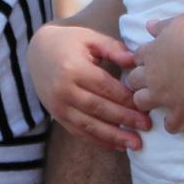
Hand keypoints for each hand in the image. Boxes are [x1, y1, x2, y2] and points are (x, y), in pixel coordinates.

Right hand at [28, 22, 147, 149]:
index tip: (146, 106)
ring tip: (135, 144)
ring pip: (89, 126)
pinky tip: (117, 145)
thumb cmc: (68, 43)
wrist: (37, 52)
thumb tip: (134, 61)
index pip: (105, 87)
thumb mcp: (90, 38)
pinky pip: (79, 132)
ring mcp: (58, 106)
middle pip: (99, 109)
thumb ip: (113, 48)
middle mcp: (64, 90)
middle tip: (146, 126)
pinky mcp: (57, 116)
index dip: (127, 99)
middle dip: (125, 119)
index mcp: (73, 68)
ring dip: (114, 137)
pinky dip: (98, 141)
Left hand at [129, 13, 183, 132]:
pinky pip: (171, 125)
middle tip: (151, 82)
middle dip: (138, 82)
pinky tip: (180, 122)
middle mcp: (152, 75)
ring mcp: (164, 95)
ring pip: (141, 103)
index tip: (151, 62)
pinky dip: (174, 125)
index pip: (137, 57)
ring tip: (159, 102)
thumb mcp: (178, 22)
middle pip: (132, 81)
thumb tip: (149, 26)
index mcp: (152, 52)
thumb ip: (161, 26)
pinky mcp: (181, 110)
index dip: (143, 60)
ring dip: (147, 103)